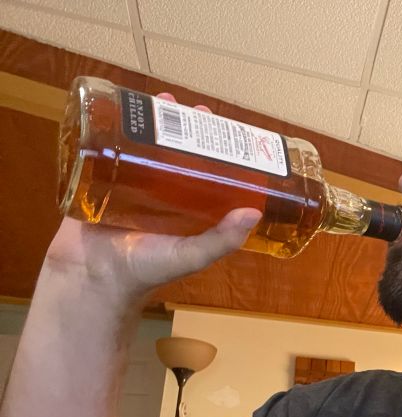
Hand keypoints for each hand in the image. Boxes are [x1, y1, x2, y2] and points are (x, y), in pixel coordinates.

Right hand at [45, 93, 260, 300]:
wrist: (92, 277)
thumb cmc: (145, 270)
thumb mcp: (190, 256)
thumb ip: (222, 239)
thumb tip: (254, 212)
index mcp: (187, 206)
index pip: (206, 169)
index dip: (215, 148)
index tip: (225, 128)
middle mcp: (161, 191)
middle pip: (177, 150)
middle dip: (186, 126)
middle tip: (193, 108)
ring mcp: (130, 181)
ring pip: (146, 143)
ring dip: (154, 120)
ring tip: (162, 100)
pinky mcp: (100, 176)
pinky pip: (110, 146)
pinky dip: (116, 126)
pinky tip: (121, 108)